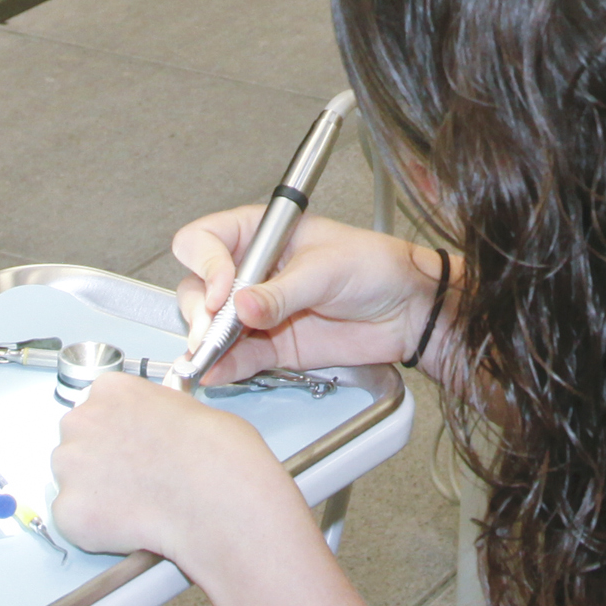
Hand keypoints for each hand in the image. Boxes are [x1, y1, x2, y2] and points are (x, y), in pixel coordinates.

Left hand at [49, 371, 301, 563]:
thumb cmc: (216, 455)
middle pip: (76, 444)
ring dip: (95, 495)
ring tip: (137, 505)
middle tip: (135, 481)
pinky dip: (95, 528)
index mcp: (111, 389)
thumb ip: (152, 416)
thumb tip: (152, 431)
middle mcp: (81, 420)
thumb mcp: (187, 408)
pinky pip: (73, 520)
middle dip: (100, 464)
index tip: (129, 448)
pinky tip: (129, 526)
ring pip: (71, 483)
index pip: (97, 409)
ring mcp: (70, 466)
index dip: (116, 433)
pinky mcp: (68, 510)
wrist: (217, 499)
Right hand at [170, 209, 446, 380]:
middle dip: (200, 309)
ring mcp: (258, 311)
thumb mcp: (326, 269)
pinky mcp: (271, 345)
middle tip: (214, 327)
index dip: (205, 264)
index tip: (223, 290)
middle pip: (198, 286)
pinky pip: (236, 357)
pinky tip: (216, 372)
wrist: (407, 310)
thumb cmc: (375, 266)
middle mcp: (251, 271)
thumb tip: (242, 307)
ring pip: (210, 326)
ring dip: (206, 342)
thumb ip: (282, 292)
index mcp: (260, 234)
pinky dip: (223, 366)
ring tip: (210, 354)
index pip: (205, 240)